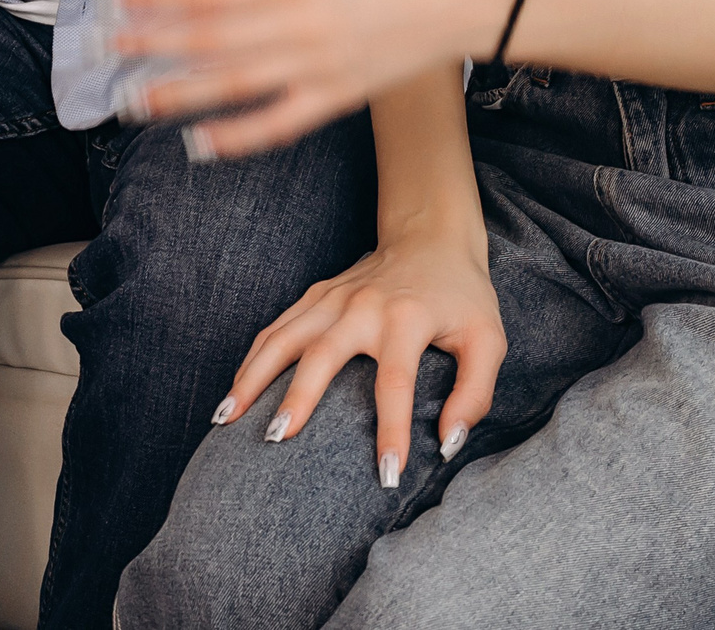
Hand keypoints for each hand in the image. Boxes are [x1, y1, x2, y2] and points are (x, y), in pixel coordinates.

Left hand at [115, 0, 522, 157]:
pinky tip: (198, 145)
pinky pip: (279, 124)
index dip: (154, 2)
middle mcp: (298, 25)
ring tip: (129, 100)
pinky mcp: (336, 98)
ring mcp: (317, 67)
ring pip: (233, 85)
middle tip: (99, 53)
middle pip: (207, 41)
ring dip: (176, 94)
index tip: (112, 3)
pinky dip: (238, 138)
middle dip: (148, 46)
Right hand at [219, 229, 505, 487]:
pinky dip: (252, 360)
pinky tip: (234, 390)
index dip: (391, 431)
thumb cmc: (461, 297)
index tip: (386, 476)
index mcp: (406, 320)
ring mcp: (330, 298)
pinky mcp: (314, 295)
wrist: (428, 237)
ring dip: (252, 377)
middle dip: (297, 399)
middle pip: (321, 356)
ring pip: (281, 339)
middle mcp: (361, 307)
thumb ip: (475, 394)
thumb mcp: (488, 342)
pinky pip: (274, 329)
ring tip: (226, 417)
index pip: (396, 384)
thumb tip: (447, 443)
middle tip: (276, 440)